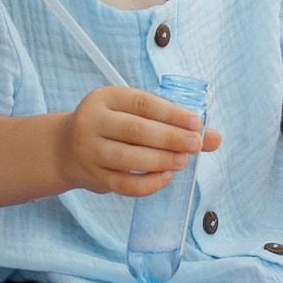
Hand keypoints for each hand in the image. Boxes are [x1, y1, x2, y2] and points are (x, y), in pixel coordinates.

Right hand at [58, 87, 221, 195]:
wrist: (66, 148)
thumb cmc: (112, 127)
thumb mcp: (133, 114)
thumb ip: (172, 123)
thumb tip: (216, 138)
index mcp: (105, 98)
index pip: (141, 103)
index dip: (170, 113)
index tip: (196, 122)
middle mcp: (93, 122)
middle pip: (134, 130)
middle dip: (169, 137)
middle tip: (195, 144)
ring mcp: (90, 151)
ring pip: (127, 158)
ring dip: (160, 161)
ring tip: (183, 161)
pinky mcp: (93, 176)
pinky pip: (123, 184)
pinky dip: (147, 184)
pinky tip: (165, 179)